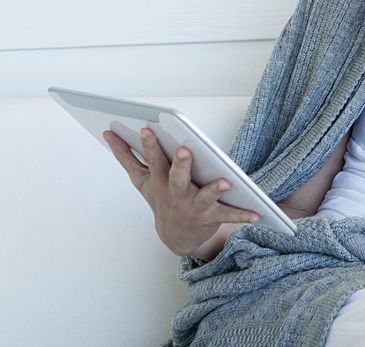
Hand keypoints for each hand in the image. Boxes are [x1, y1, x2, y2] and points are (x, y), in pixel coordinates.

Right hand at [103, 128, 259, 257]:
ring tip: (226, 182)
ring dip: (215, 190)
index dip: (150, 145)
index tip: (148, 129)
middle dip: (181, 164)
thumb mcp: (141, 180)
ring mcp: (194, 207)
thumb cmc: (161, 198)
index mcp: (160, 181)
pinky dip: (243, 215)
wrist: (176, 236)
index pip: (154, 160)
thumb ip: (125, 156)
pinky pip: (229, 215)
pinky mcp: (212, 217)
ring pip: (205, 197)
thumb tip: (107, 132)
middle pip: (177, 177)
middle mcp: (176, 194)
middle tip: (185, 150)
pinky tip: (257, 213)